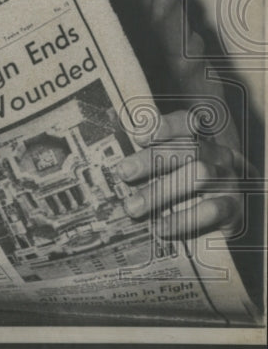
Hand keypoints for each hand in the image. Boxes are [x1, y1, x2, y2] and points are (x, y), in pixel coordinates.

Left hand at [117, 110, 246, 238]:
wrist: (228, 219)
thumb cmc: (188, 188)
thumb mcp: (171, 168)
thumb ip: (148, 154)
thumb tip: (112, 133)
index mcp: (202, 140)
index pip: (187, 122)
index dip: (165, 125)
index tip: (139, 136)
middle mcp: (219, 155)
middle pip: (189, 147)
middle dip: (152, 159)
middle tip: (123, 172)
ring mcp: (230, 180)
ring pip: (200, 174)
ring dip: (161, 190)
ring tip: (133, 207)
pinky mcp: (235, 208)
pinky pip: (211, 209)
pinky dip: (182, 219)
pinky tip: (160, 227)